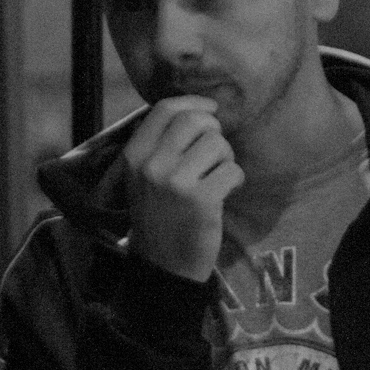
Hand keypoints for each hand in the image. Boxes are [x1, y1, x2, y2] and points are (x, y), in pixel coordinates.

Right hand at [121, 96, 242, 281]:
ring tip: (216, 177)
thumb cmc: (157, 216)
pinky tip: (225, 192)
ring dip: (226, 158)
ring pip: (218, 144)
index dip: (194, 103)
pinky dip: (235, 180)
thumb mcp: (143, 178)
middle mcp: (152, 165)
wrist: (163, 266)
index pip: (165, 109)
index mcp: (134, 156)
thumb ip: (160, 144)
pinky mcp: (202, 200)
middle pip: (195, 120)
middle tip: (215, 152)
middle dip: (214, 131)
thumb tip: (197, 109)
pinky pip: (233, 170)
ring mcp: (177, 183)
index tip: (210, 109)